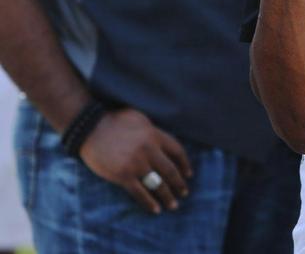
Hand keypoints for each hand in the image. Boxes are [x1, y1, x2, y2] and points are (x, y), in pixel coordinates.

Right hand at [78, 108, 192, 213]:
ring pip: (158, 184)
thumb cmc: (114, 120)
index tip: (189, 174)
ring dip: (168, 196)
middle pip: (170, 170)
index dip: (185, 164)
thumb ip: (154, 131)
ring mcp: (136, 164)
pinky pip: (140, 193)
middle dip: (179, 184)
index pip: (177, 151)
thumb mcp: (140, 120)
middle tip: (184, 193)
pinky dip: (149, 202)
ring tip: (174, 205)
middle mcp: (149, 150)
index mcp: (155, 135)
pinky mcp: (122, 175)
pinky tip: (156, 209)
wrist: (90, 128)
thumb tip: (163, 141)